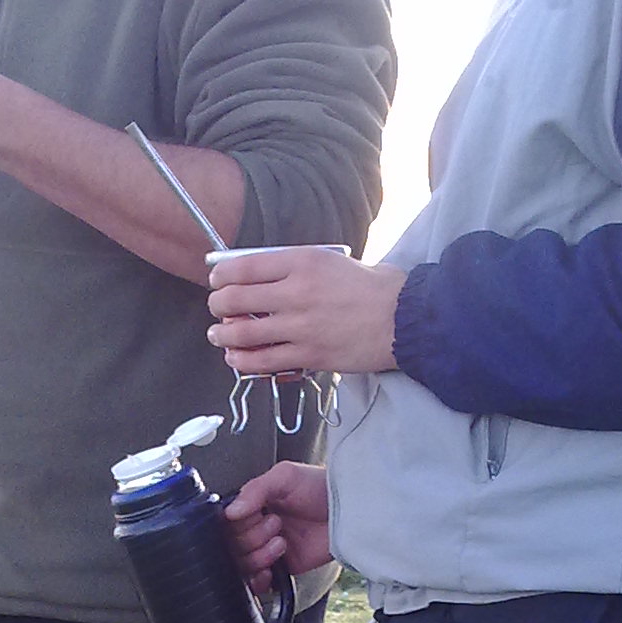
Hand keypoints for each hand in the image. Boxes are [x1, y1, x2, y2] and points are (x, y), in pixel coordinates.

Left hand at [207, 246, 405, 375]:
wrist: (405, 319)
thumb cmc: (375, 287)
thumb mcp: (334, 261)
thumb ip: (299, 266)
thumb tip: (264, 274)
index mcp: (302, 262)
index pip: (243, 266)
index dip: (221, 275)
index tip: (216, 280)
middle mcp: (295, 293)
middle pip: (234, 299)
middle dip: (217, 305)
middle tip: (217, 308)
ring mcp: (300, 327)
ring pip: (241, 334)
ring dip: (222, 336)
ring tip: (219, 336)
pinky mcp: (308, 355)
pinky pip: (262, 361)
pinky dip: (241, 361)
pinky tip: (236, 359)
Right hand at [223, 460, 331, 592]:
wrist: (351, 509)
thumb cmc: (321, 487)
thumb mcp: (285, 476)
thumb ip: (254, 490)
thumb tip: (230, 512)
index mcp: (254, 505)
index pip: (227, 522)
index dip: (238, 523)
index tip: (254, 515)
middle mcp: (258, 527)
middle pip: (233, 545)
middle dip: (253, 536)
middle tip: (277, 523)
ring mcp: (270, 549)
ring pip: (243, 563)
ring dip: (260, 555)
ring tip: (282, 541)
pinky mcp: (284, 567)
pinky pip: (260, 581)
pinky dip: (260, 580)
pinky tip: (269, 570)